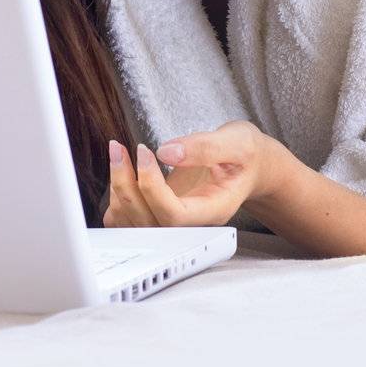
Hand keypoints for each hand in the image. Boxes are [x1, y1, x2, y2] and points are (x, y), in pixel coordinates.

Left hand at [103, 119, 285, 227]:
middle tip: (119, 148)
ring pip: (131, 223)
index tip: (145, 151)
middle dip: (125, 185)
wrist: (248, 166)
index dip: (152, 187)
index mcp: (213, 211)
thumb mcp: (237, 142)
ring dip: (118, 189)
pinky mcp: (158, 214)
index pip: (174, 215)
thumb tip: (165, 152)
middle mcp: (191, 224)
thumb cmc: (246, 156)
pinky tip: (123, 169)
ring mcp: (172, 223)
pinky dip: (117, 196)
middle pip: (148, 222)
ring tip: (119, 152)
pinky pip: (126, 220)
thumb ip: (204, 147)